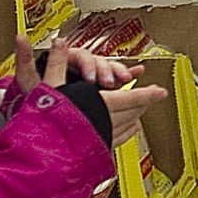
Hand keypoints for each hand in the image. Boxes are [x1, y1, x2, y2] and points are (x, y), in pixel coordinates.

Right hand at [16, 39, 165, 145]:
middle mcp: (104, 123)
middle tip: (154, 96)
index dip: (148, 94)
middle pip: (132, 111)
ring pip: (127, 125)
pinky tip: (129, 129)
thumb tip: (59, 43)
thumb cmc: (41, 122)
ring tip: (142, 109)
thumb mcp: (46, 87)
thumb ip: (56, 63)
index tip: (161, 91)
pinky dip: (127, 131)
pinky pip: (118, 139)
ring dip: (136, 116)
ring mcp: (101, 139)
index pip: (131, 98)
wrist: (36, 155)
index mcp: (98, 106)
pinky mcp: (95, 150)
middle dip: (144, 102)